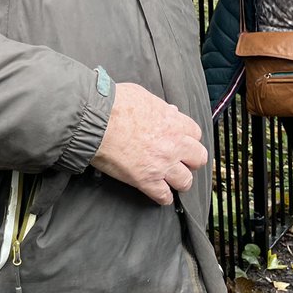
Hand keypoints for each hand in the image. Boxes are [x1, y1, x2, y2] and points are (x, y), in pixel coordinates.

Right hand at [91, 80, 207, 205]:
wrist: (95, 120)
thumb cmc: (114, 104)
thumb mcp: (141, 95)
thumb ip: (159, 106)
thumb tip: (169, 111)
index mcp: (173, 122)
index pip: (196, 134)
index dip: (188, 138)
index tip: (180, 141)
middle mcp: (172, 144)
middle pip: (198, 159)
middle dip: (190, 160)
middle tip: (179, 160)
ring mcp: (161, 164)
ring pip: (186, 181)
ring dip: (179, 180)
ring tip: (170, 179)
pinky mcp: (145, 180)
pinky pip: (164, 196)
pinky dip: (162, 196)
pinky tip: (157, 192)